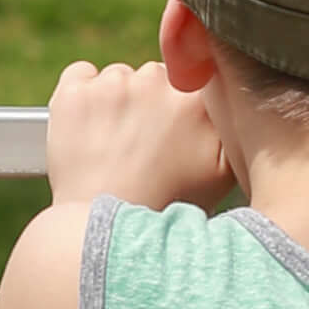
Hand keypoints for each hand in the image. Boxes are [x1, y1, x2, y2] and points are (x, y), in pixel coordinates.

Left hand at [47, 57, 230, 214]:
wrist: (106, 232)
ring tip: (115, 146)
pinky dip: (82, 96)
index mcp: (196, 96)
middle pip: (155, 76)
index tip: (172, 131)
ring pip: (118, 78)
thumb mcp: (225, 173)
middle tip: (144, 146)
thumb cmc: (167, 206)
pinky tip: (88, 129)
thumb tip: (231, 95)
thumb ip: (235, 125)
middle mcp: (156, 80)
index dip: (181, 106)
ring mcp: (111, 84)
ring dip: (117, 101)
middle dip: (150, 102)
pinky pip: (80, 76)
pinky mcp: (73, 92)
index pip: (192, 78)